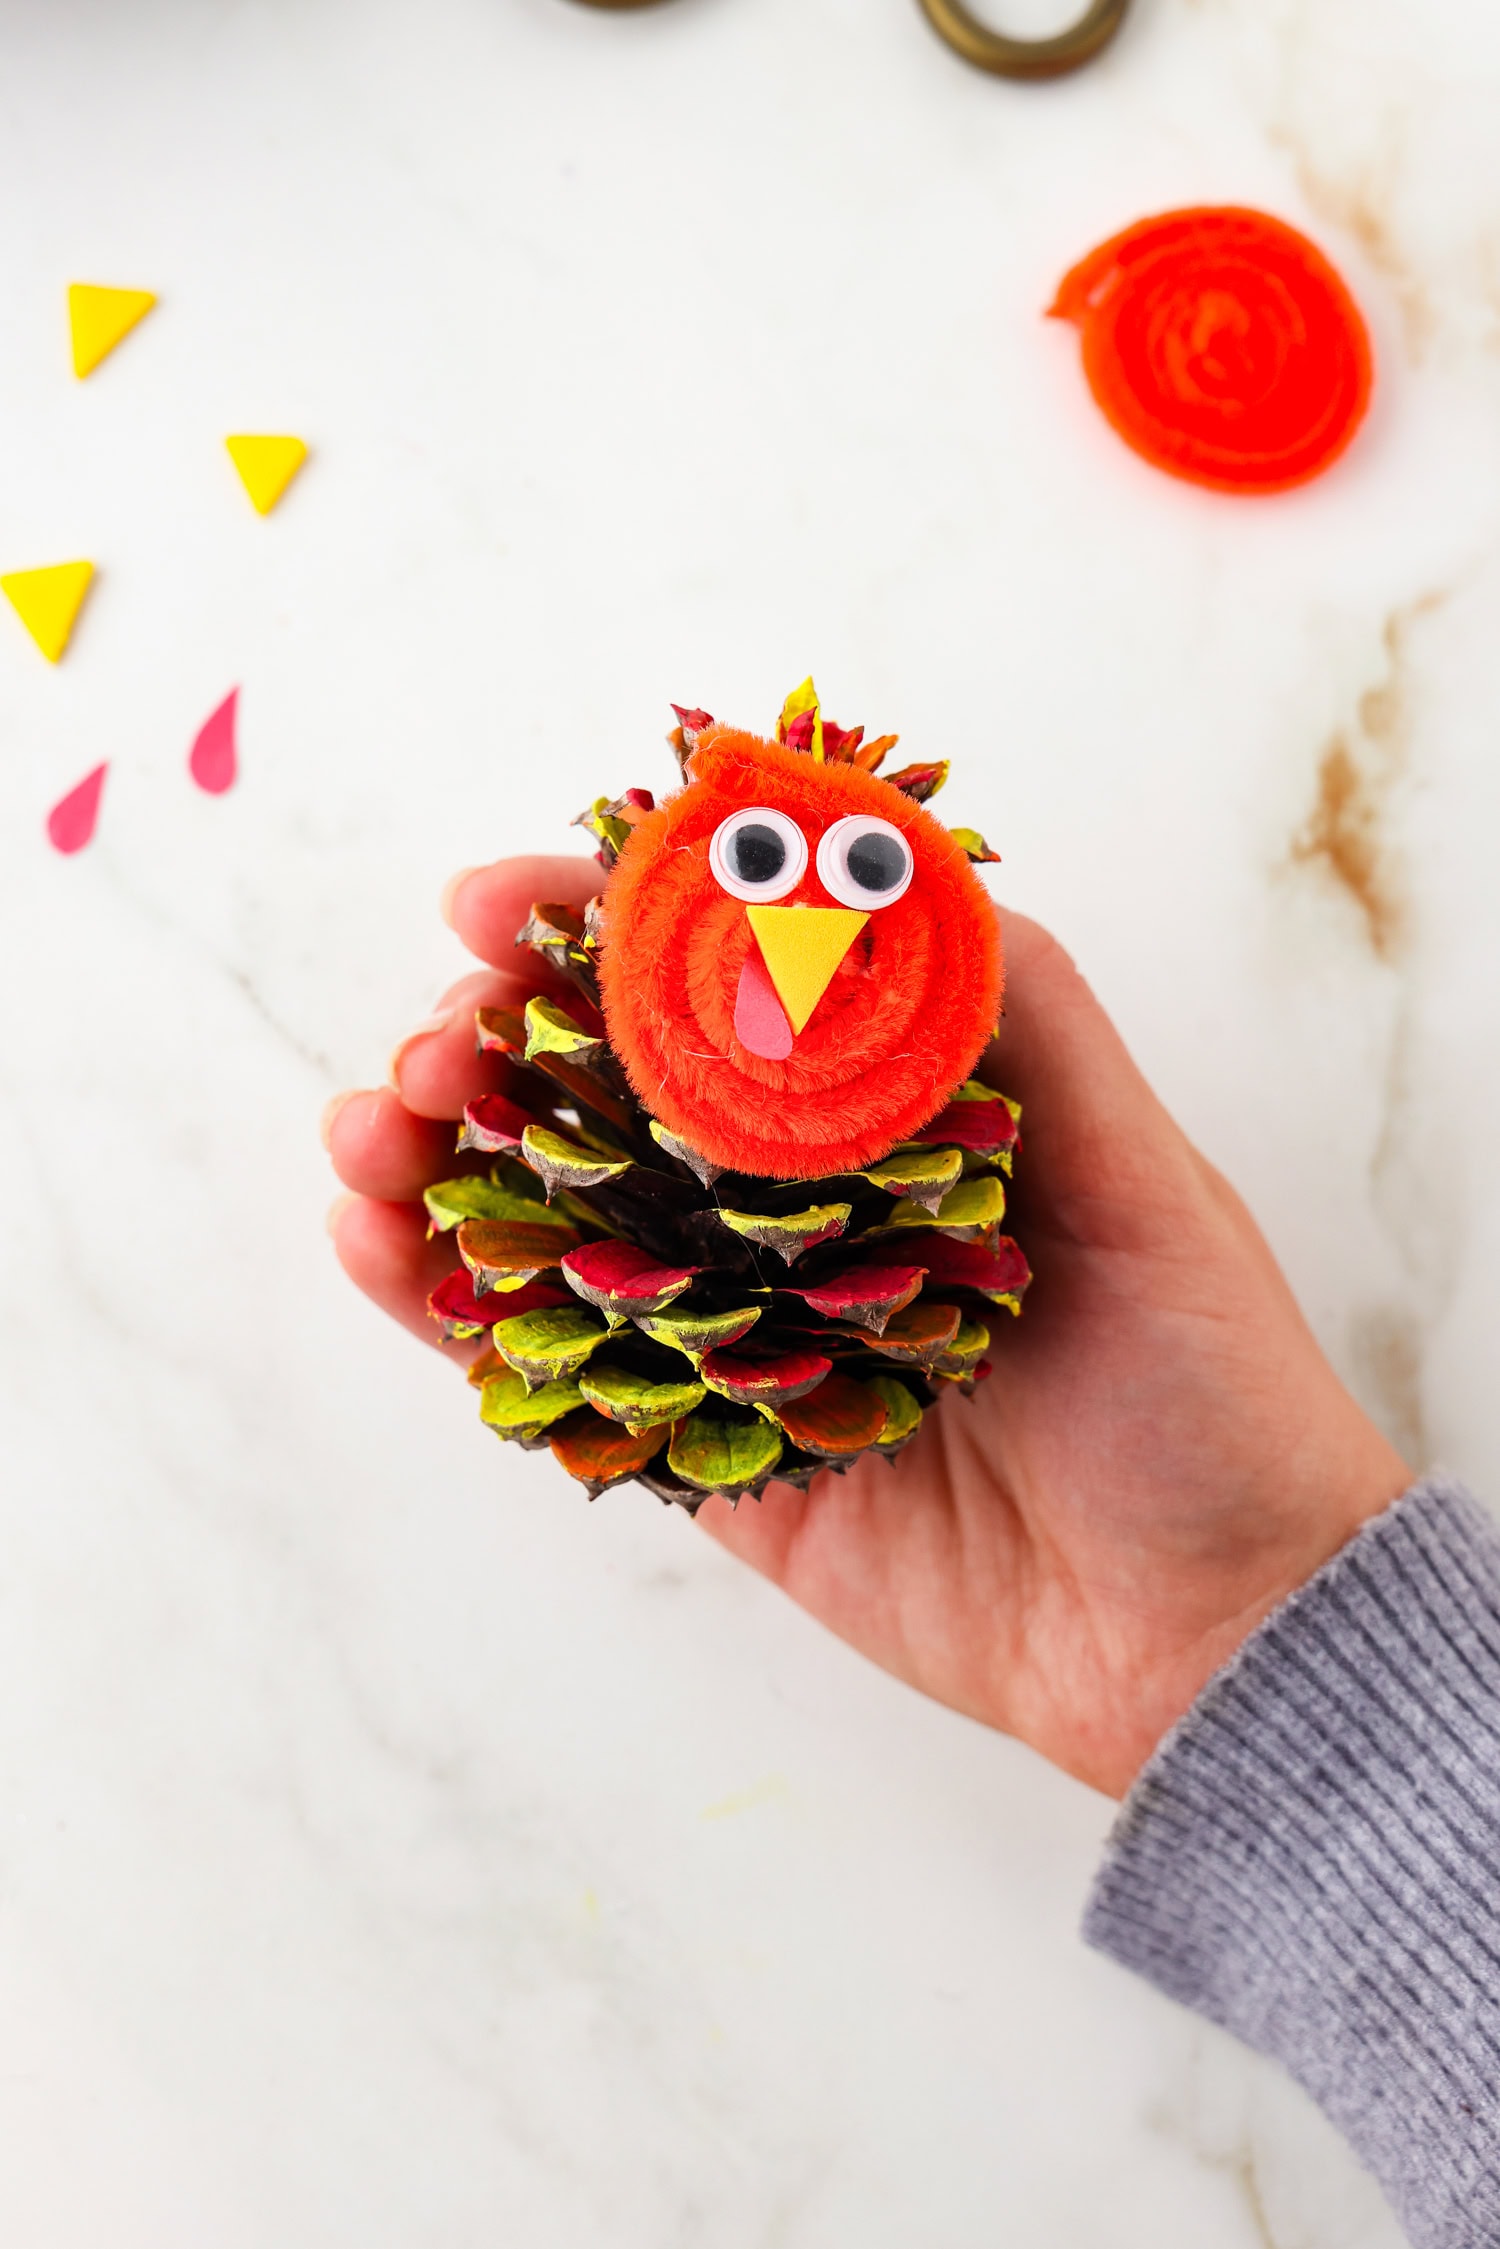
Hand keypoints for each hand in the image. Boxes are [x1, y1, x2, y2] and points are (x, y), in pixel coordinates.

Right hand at [326, 857, 1409, 1797]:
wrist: (1211, 1636)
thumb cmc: (1208, 1393)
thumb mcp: (1143, 1178)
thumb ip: (1026, 1025)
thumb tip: (906, 868)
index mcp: (898, 1120)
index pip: (723, 990)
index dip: (605, 930)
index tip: (501, 902)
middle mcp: (803, 1212)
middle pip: (609, 1095)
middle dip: (498, 1044)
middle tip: (439, 1044)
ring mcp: (742, 1332)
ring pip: (556, 1223)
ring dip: (441, 1157)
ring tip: (372, 1127)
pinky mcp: (706, 1456)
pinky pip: (554, 1371)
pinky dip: (450, 1305)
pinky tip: (374, 1239)